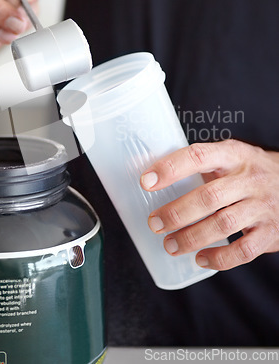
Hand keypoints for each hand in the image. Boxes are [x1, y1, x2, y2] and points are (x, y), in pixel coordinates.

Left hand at [140, 139, 278, 270]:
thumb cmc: (251, 170)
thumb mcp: (231, 156)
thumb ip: (202, 164)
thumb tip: (155, 177)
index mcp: (234, 155)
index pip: (198, 156)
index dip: (170, 168)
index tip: (146, 181)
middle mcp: (250, 179)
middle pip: (208, 197)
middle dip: (176, 213)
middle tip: (154, 223)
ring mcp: (262, 207)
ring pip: (223, 225)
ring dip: (191, 238)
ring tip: (169, 245)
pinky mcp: (271, 233)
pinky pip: (243, 250)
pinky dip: (219, 258)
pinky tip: (201, 258)